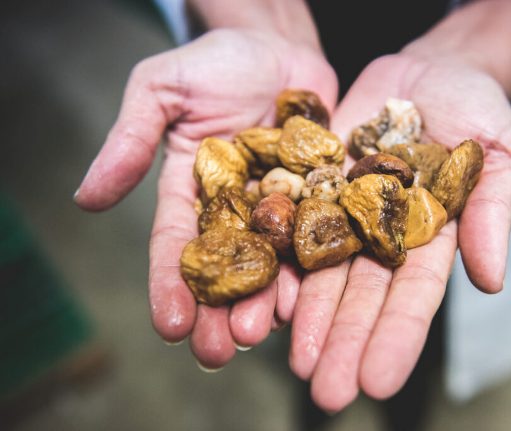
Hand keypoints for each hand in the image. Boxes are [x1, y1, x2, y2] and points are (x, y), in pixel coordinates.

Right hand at [74, 29, 336, 368]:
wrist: (279, 49)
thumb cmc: (217, 62)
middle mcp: (234, 208)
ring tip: (260, 333)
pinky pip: (317, 235)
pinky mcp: (319, 196)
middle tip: (218, 351)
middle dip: (220, 311)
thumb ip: (131, 140)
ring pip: (272, 263)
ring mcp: (279, 206)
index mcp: (192, 190)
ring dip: (265, 302)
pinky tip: (308, 299)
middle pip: (226, 267)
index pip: (177, 244)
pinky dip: (312, 268)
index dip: (172, 285)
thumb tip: (86, 196)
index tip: (170, 325)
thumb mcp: (162, 90)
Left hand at [288, 53, 510, 410]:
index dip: (395, 337)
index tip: (378, 381)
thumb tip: (491, 280)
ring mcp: (344, 211)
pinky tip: (262, 296)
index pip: (414, 296)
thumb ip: (492, 212)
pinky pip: (291, 223)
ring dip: (305, 316)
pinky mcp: (313, 182)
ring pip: (321, 270)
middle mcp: (382, 236)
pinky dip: (278, 258)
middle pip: (360, 295)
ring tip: (289, 358)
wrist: (427, 71)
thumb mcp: (501, 153)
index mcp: (430, 238)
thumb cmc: (477, 109)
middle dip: (344, 342)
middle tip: (324, 392)